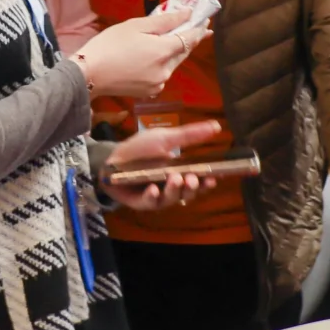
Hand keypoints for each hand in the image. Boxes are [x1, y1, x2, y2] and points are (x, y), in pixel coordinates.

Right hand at [74, 8, 195, 98]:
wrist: (87, 75)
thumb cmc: (108, 45)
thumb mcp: (136, 26)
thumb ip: (165, 21)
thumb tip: (186, 15)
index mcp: (164, 51)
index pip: (190, 38)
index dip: (199, 28)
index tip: (205, 19)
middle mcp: (166, 70)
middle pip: (183, 52)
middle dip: (190, 39)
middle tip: (198, 27)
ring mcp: (159, 83)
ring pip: (173, 63)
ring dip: (174, 51)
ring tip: (171, 39)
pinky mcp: (150, 92)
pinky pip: (162, 74)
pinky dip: (162, 64)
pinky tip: (154, 56)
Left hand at [100, 121, 226, 211]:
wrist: (112, 157)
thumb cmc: (141, 149)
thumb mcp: (166, 138)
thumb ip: (190, 135)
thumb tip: (217, 126)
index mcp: (180, 173)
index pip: (199, 181)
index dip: (208, 181)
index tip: (215, 177)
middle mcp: (171, 187)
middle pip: (188, 194)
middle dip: (193, 188)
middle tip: (193, 179)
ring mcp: (156, 196)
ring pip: (171, 199)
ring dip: (175, 190)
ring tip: (175, 179)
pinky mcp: (140, 202)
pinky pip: (149, 203)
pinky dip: (152, 196)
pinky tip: (153, 189)